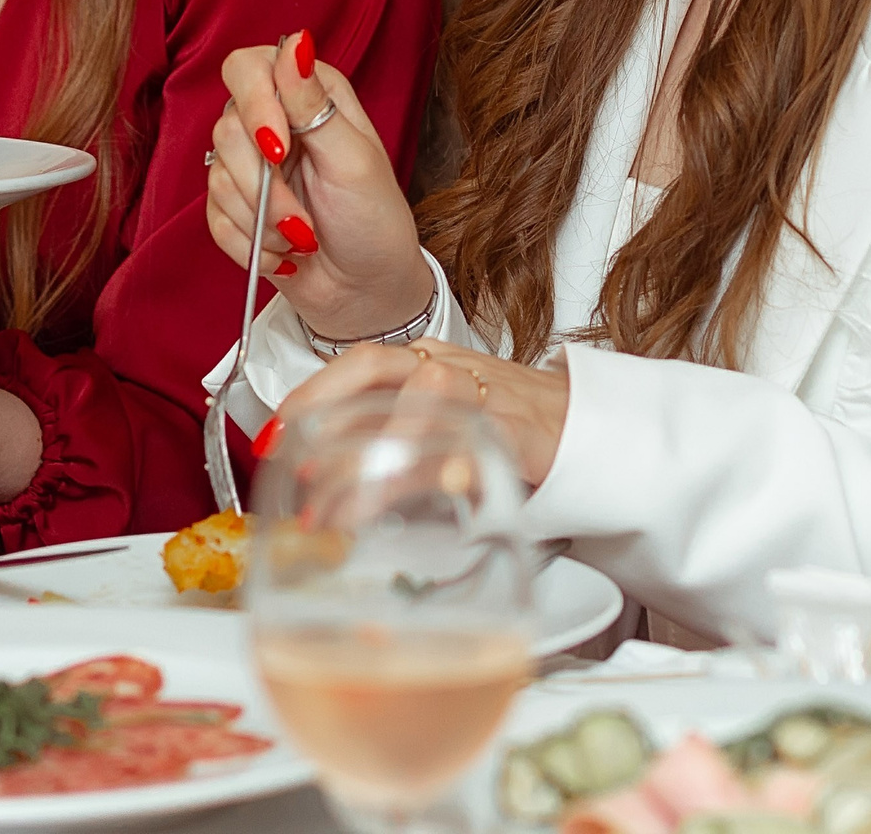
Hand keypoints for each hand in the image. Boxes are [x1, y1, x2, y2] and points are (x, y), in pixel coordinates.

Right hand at [206, 31, 429, 341]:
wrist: (366, 291)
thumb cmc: (374, 221)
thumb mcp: (354, 161)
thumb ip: (315, 104)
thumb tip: (295, 42)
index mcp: (308, 94)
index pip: (247, 67)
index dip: (253, 105)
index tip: (277, 148)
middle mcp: (274, 121)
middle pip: (226, 128)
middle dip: (264, 187)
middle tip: (303, 219)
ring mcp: (250, 165)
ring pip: (216, 176)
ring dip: (262, 221)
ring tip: (302, 240)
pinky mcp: (233, 207)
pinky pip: (213, 217)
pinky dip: (248, 244)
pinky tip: (282, 256)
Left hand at [267, 339, 569, 487]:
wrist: (595, 429)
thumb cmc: (516, 425)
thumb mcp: (448, 413)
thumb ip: (395, 425)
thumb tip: (325, 463)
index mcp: (431, 361)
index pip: (361, 361)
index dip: (313, 391)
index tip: (275, 431)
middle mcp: (452, 370)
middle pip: (375, 373)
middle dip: (324, 416)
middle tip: (291, 467)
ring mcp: (484, 400)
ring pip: (411, 411)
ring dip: (363, 461)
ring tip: (330, 509)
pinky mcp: (513, 436)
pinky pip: (460, 452)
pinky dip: (423, 478)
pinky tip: (395, 506)